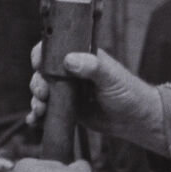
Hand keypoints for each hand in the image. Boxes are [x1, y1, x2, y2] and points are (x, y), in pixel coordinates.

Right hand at [28, 47, 165, 151]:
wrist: (136, 120)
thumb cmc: (128, 92)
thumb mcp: (111, 77)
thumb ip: (93, 67)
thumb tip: (69, 60)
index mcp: (80, 58)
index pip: (54, 50)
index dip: (41, 55)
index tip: (37, 64)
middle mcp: (70, 73)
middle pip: (42, 73)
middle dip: (37, 83)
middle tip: (42, 94)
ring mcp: (67, 92)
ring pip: (42, 93)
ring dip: (36, 101)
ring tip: (39, 110)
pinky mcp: (67, 110)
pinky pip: (47, 111)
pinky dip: (37, 116)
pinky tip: (34, 121)